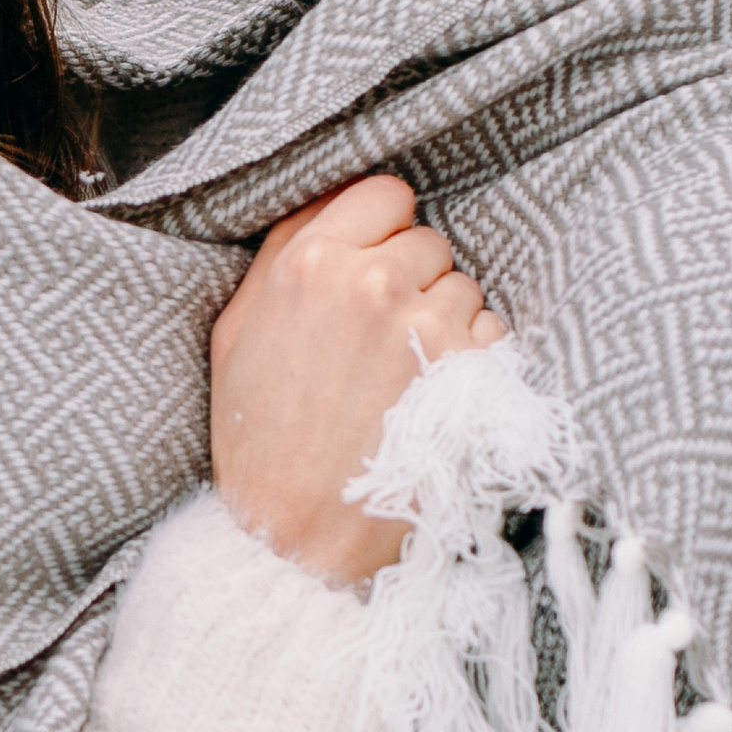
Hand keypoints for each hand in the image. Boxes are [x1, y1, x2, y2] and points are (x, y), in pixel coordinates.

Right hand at [209, 175, 505, 583]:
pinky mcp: (471, 375)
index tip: (373, 263)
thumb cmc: (257, 437)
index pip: (385, 194)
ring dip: (443, 320)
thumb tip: (332, 201)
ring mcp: (430, 329)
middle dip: (411, 279)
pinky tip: (430, 398)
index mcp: (311, 263)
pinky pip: (493, 332)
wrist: (293, 537)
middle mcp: (375, 285)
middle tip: (378, 338)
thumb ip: (285, 253)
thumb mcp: (237, 331)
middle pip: (428, 241)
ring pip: (464, 287)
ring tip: (401, 376)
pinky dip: (472, 358)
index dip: (382, 227)